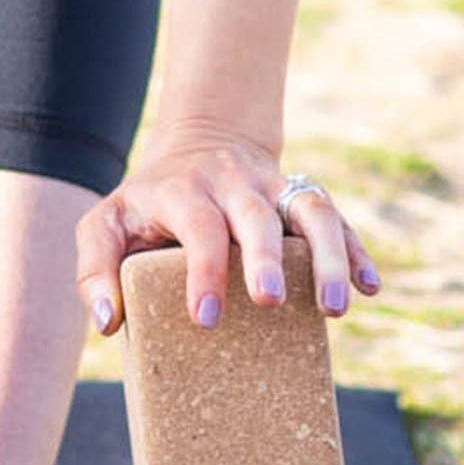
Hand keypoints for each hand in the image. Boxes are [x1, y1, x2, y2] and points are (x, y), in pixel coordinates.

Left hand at [74, 117, 379, 335]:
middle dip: (267, 258)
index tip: (206, 317)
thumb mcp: (106, 223)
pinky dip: (355, 251)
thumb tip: (108, 322)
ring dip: (327, 256)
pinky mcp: (302, 197)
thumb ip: (94, 268)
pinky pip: (337, 219)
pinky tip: (369, 286)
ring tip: (335, 308)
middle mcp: (234, 184)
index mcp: (185, 191)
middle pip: (257, 215)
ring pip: (311, 210)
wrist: (199, 143)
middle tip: (271, 304)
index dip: (204, 270)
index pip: (198, 227)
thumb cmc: (147, 202)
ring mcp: (275, 187)